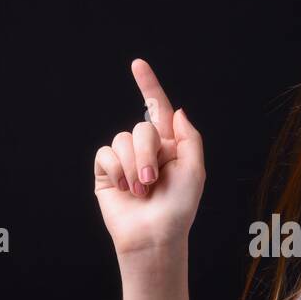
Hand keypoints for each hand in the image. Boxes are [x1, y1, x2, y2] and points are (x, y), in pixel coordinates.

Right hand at [94, 58, 205, 256]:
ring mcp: (125, 161)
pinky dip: (117, 170)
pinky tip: (125, 190)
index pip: (156, 109)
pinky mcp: (106, 172)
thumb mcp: (195, 169)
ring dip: (133, 166)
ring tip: (140, 191)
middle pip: (140, 128)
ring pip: (122, 140)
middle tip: (152, 181)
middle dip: (147, 152)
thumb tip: (174, 110)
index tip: (137, 64)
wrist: (155, 235)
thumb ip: (188, 136)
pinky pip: (105, 153)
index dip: (148, 85)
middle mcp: (146, 150)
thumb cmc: (178, 208)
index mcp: (169, 146)